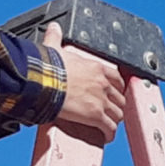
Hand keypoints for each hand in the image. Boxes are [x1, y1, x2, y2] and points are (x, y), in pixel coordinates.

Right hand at [40, 23, 125, 146]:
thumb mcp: (54, 48)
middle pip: (119, 98)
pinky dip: (109, 134)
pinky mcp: (95, 116)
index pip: (116, 79)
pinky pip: (109, 128)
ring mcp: (101, 100)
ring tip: (108, 125)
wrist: (44, 82)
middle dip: (116, 106)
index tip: (115, 92)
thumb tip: (53, 28)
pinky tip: (106, 137)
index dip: (117, 87)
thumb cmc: (49, 67)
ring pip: (117, 114)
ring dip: (114, 120)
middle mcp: (102, 84)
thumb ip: (55, 38)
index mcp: (96, 68)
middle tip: (111, 111)